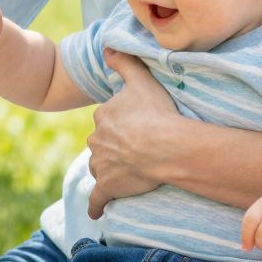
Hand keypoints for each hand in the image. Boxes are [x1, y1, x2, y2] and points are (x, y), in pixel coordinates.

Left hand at [86, 50, 178, 216]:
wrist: (164, 146)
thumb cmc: (156, 113)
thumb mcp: (141, 80)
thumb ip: (124, 62)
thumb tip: (107, 48)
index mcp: (103, 117)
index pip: (107, 121)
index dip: (120, 124)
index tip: (135, 127)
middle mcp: (96, 141)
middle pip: (102, 144)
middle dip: (113, 147)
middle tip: (135, 151)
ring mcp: (101, 165)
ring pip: (100, 168)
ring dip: (108, 171)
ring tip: (125, 175)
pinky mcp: (107, 187)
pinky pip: (98, 199)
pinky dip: (96, 206)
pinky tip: (97, 213)